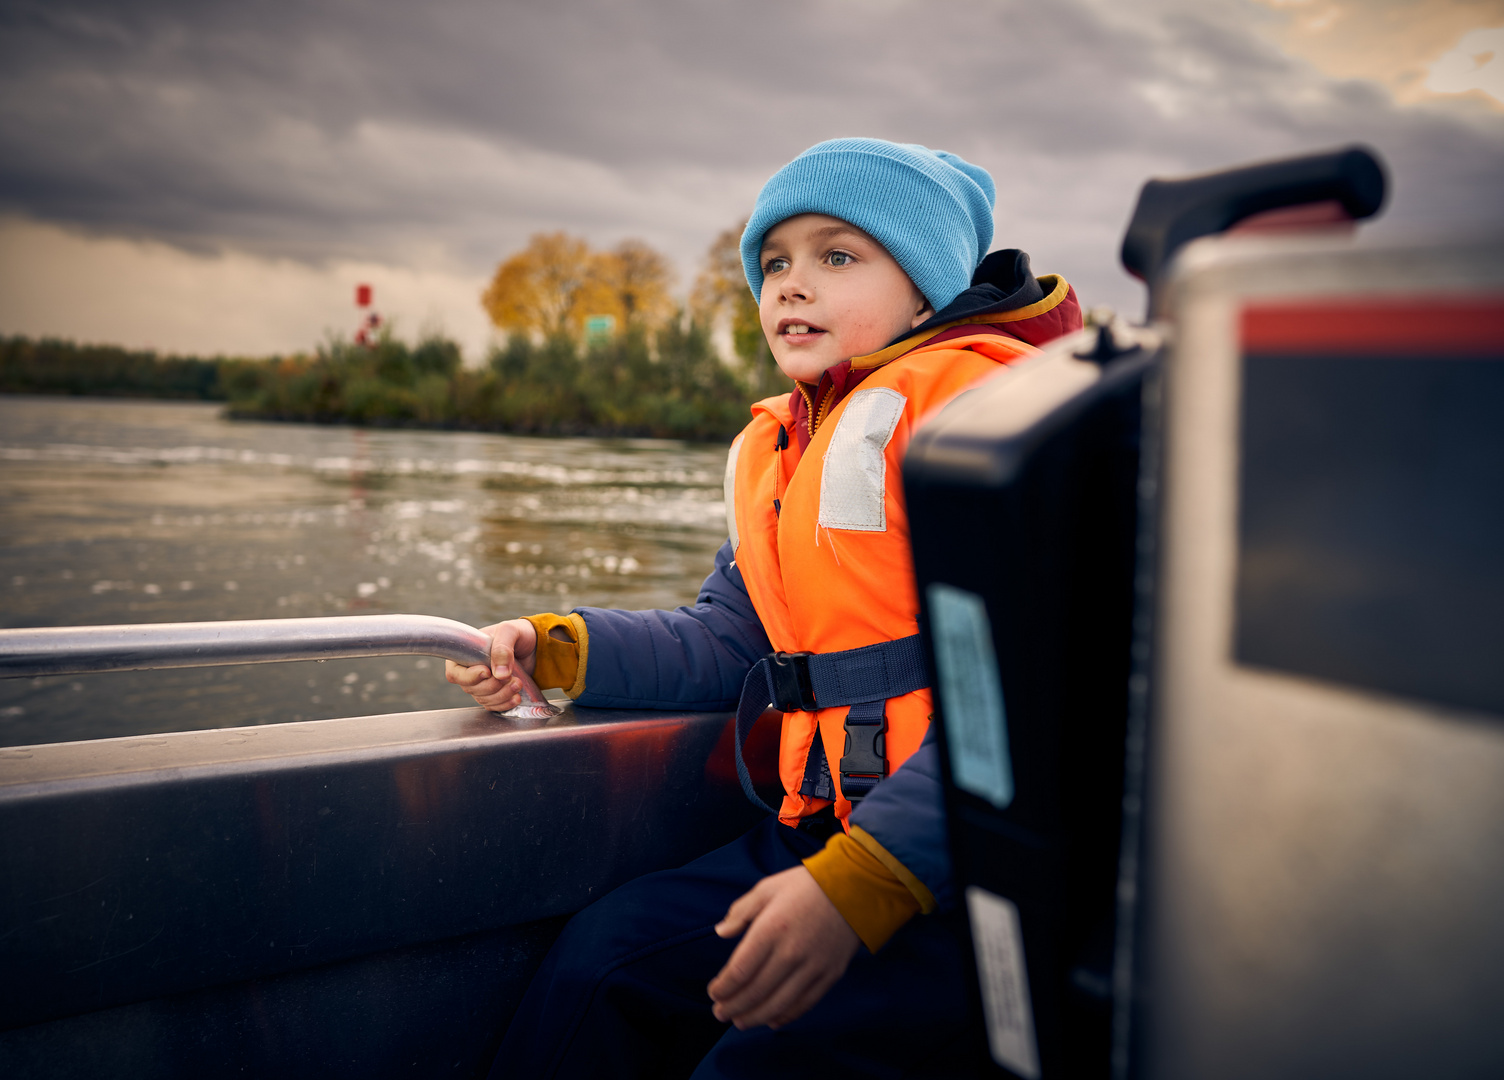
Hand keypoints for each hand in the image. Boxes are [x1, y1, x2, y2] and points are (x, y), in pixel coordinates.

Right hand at [445, 618, 537, 711]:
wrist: (534, 645)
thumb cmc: (517, 633)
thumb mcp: (509, 631)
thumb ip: (502, 648)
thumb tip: (499, 674)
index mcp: (465, 654)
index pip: (455, 673)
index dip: (469, 677)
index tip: (487, 672)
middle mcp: (470, 670)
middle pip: (471, 688)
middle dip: (493, 686)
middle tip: (510, 677)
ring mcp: (481, 684)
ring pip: (483, 699)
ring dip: (501, 695)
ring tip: (518, 684)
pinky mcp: (494, 693)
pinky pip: (493, 705)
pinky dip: (505, 704)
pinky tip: (516, 697)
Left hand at [707, 865, 859, 1030]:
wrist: (855, 887)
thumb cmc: (807, 885)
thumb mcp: (768, 887)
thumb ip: (741, 911)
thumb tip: (721, 932)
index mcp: (771, 929)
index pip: (739, 971)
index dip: (722, 987)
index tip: (713, 992)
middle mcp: (791, 952)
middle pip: (755, 992)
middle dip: (732, 1006)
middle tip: (720, 1013)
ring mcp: (812, 967)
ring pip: (778, 1004)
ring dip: (754, 1017)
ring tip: (739, 1021)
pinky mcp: (830, 975)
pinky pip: (804, 1004)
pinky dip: (784, 1016)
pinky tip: (770, 1020)